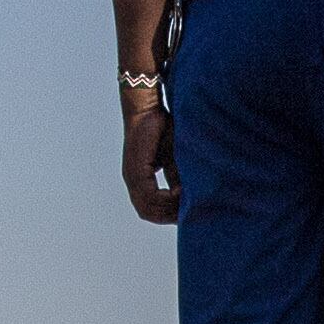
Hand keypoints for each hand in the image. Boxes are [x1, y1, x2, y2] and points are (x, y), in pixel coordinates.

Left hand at [122, 100, 178, 225]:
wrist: (148, 108)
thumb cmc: (162, 129)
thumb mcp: (175, 159)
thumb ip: (180, 178)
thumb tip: (191, 197)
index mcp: (139, 181)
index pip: (150, 209)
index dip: (169, 214)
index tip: (188, 212)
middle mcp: (133, 181)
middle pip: (148, 213)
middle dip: (170, 216)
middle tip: (190, 212)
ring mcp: (132, 176)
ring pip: (148, 207)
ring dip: (170, 208)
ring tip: (188, 202)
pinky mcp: (136, 170)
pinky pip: (150, 195)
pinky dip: (167, 198)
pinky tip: (181, 191)